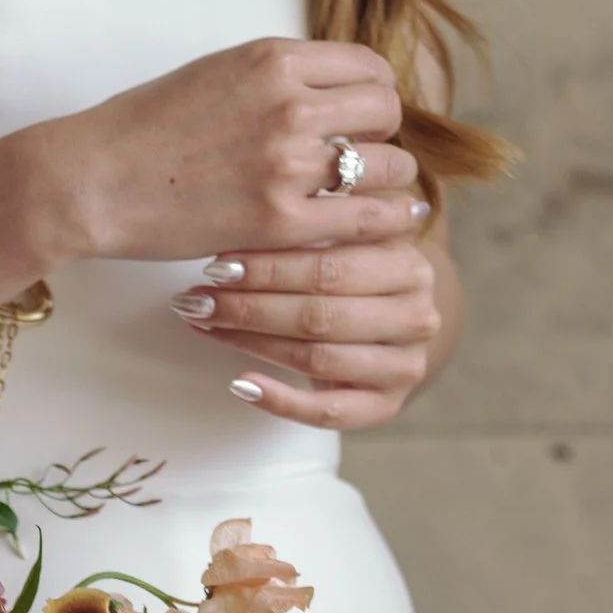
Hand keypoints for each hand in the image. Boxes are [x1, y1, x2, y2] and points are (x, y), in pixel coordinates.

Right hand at [41, 37, 426, 270]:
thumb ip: (273, 78)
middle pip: (384, 112)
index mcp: (274, 59)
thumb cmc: (142, 129)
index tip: (363, 117)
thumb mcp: (216, 73)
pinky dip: (385, 223)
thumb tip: (321, 92)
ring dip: (389, 182)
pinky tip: (391, 228)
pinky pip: (364, 220)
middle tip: (367, 159)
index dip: (374, 94)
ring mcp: (287, 164)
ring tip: (378, 197)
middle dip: (382, 136)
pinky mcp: (279, 221)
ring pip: (387, 167)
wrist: (92, 179)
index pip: (367, 67)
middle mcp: (289, 103)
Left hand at [172, 238, 442, 431]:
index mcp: (408, 263)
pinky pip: (328, 412)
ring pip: (318, 358)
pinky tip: (241, 384)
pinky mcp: (386, 406)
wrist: (392, 324)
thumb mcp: (346, 238)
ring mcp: (405, 365)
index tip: (216, 262)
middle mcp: (415, 314)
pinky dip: (280, 399)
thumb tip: (248, 201)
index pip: (331, 267)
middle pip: (320, 313)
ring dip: (252, 343)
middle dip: (251, 305)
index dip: (270, 266)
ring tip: (205, 325)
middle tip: (198, 297)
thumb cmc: (352, 273)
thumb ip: (319, 222)